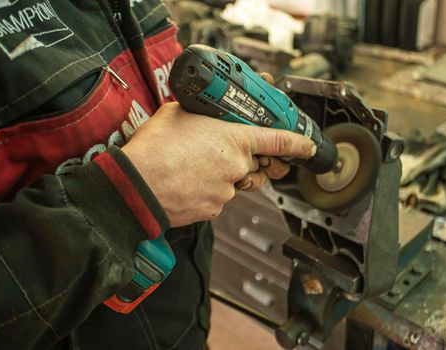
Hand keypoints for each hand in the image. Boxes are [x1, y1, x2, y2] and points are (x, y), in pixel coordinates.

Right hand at [122, 102, 314, 226]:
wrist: (137, 186)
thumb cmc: (156, 148)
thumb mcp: (179, 113)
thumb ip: (203, 114)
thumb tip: (205, 114)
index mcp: (235, 140)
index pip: (279, 141)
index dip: (298, 144)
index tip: (308, 147)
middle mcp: (237, 167)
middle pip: (254, 164)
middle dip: (243, 159)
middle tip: (219, 151)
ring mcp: (227, 191)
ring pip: (234, 182)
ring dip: (222, 174)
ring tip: (194, 166)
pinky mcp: (214, 210)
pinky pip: (219, 198)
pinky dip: (208, 190)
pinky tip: (188, 181)